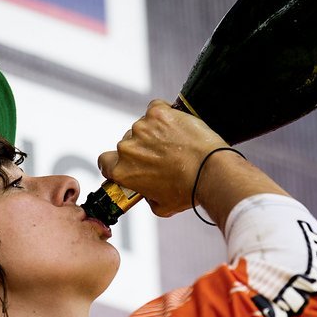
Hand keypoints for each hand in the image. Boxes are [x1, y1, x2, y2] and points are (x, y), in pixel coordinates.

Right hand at [97, 100, 226, 216]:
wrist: (211, 171)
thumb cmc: (189, 190)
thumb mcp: (161, 207)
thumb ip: (145, 196)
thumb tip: (147, 191)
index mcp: (123, 171)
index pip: (105, 161)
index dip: (114, 162)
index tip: (126, 162)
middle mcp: (127, 148)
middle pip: (127, 143)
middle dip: (142, 148)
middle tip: (163, 156)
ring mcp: (142, 127)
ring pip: (143, 126)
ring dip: (155, 132)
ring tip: (176, 143)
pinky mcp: (158, 111)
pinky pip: (155, 109)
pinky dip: (165, 116)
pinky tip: (178, 127)